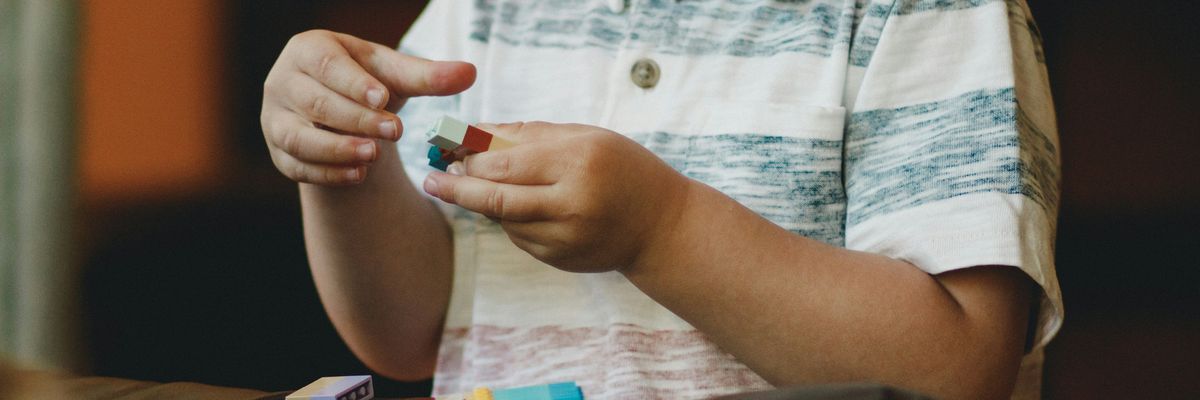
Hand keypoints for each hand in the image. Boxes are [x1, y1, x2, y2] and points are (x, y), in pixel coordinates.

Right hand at [261, 30, 474, 184]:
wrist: (340, 112)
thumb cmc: (367, 83)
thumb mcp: (395, 76)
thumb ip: (428, 76)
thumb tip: (470, 72)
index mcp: (309, 50)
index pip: (327, 65)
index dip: (354, 82)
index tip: (383, 97)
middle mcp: (283, 82)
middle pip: (315, 102)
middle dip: (355, 119)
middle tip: (393, 131)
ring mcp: (274, 119)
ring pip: (298, 137)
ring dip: (336, 149)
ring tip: (373, 156)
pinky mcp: (278, 152)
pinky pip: (297, 166)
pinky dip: (327, 173)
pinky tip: (358, 176)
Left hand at [421, 122, 691, 272]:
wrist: (662, 226)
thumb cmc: (622, 169)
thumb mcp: (585, 138)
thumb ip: (529, 133)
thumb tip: (473, 132)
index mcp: (579, 161)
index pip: (506, 162)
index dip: (469, 157)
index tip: (445, 148)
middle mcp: (572, 203)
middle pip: (495, 198)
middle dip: (457, 187)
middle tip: (433, 178)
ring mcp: (566, 237)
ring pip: (503, 220)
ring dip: (482, 203)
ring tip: (470, 185)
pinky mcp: (560, 259)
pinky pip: (519, 237)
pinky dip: (509, 220)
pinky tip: (517, 205)